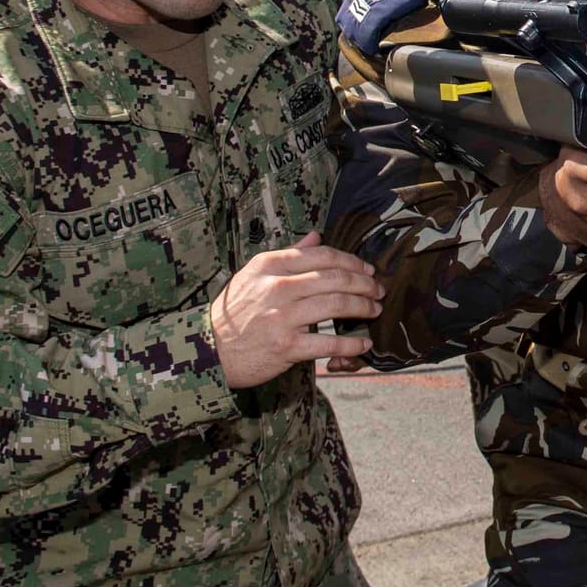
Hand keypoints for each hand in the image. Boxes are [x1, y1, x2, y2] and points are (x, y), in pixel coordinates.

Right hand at [209, 232, 383, 389]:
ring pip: (337, 305)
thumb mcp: (254, 275)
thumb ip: (288, 255)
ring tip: (375, 310)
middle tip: (378, 290)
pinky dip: (352, 343)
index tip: (367, 270)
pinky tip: (364, 343)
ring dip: (363, 307)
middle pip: (335, 278)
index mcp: (270, 266)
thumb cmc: (235, 311)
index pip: (322, 255)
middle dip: (364, 284)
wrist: (208, 350)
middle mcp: (277, 287)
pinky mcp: (286, 346)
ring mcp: (282, 317)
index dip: (352, 261)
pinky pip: (329, 342)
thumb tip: (316, 236)